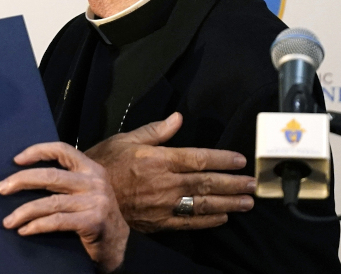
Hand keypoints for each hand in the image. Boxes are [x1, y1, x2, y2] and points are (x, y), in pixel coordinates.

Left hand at [0, 142, 127, 272]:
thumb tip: (24, 175)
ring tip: (8, 221)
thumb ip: (66, 180)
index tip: (15, 160)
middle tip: (1, 189)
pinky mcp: (93, 222)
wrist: (118, 245)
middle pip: (51, 176)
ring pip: (50, 202)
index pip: (62, 150)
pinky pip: (57, 221)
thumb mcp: (85, 191)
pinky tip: (24, 230)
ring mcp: (96, 201)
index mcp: (91, 168)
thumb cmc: (94, 215)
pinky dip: (37, 225)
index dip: (37, 151)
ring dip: (24, 211)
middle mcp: (95, 181)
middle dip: (21, 181)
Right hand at [85, 112, 254, 231]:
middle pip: (206, 182)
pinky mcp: (159, 222)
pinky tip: (222, 217)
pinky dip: (208, 220)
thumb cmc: (105, 163)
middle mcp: (165, 182)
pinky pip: (189, 222)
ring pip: (203, 203)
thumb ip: (155, 131)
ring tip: (246, 202)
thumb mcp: (126, 140)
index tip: (240, 160)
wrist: (88, 196)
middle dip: (232, 183)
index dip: (222, 159)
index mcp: (158, 159)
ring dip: (228, 203)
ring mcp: (164, 204)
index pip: (198, 158)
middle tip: (252, 184)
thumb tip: (178, 118)